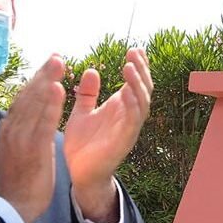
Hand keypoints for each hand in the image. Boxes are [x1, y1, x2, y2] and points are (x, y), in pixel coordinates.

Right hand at [0, 55, 66, 222]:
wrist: (12, 206)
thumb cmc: (17, 181)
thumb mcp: (15, 150)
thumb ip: (21, 132)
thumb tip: (26, 118)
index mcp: (11, 129)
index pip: (24, 99)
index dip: (37, 81)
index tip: (49, 66)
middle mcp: (14, 129)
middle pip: (29, 95)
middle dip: (43, 74)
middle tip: (57, 56)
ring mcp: (22, 138)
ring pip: (35, 103)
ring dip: (47, 81)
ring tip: (59, 62)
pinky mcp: (33, 148)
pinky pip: (43, 122)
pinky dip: (50, 104)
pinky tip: (58, 89)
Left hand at [64, 48, 152, 221]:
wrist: (79, 174)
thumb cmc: (83, 145)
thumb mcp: (82, 112)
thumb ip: (88, 94)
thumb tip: (93, 70)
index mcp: (120, 107)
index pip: (135, 82)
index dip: (138, 66)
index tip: (135, 49)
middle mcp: (128, 115)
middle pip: (144, 88)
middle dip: (141, 69)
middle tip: (134, 52)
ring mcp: (129, 128)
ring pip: (142, 101)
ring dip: (138, 83)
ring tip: (129, 66)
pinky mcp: (124, 140)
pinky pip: (134, 120)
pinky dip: (133, 104)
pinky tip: (126, 91)